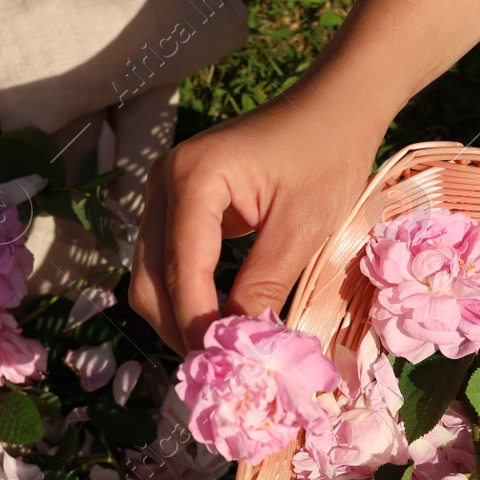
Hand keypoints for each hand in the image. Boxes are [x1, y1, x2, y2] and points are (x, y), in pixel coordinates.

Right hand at [129, 94, 383, 353]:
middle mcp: (164, 182)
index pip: (183, 270)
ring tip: (220, 351)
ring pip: (150, 276)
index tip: (224, 366)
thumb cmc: (326, 158)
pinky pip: (165, 262)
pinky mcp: (174, 204)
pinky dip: (185, 297)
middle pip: (149, 278)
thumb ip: (264, 286)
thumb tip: (240, 346)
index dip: (198, 324)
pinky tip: (215, 320)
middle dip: (180, 328)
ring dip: (179, 317)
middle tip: (221, 369)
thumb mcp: (302, 229)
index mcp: (194, 178)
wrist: (330, 110)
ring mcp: (163, 192)